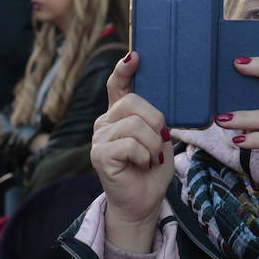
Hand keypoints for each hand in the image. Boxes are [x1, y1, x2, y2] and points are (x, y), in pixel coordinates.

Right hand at [92, 52, 174, 252]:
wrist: (143, 202)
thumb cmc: (152, 169)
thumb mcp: (159, 138)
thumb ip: (155, 120)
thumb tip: (158, 112)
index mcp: (120, 115)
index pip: (118, 85)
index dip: (124, 69)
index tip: (134, 56)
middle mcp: (105, 122)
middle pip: (134, 102)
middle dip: (156, 122)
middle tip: (159, 143)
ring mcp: (100, 138)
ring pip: (136, 125)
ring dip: (153, 145)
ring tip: (150, 159)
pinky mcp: (100, 155)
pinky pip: (131, 144)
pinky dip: (145, 156)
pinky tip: (142, 166)